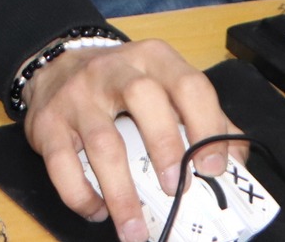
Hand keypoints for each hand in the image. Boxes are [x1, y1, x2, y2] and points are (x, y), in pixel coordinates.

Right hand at [23, 40, 242, 241]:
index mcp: (153, 60)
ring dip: (122, 192)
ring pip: (102, 141)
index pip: (188, 83)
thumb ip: (201, 116)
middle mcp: (114, 70)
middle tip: (177, 189)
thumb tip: (236, 160)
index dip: (205, 124)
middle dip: (165, 146)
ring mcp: (77, 95)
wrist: (55, 66)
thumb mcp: (162, 85)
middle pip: (143, 96)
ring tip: (136, 228)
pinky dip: (81, 195)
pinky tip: (98, 211)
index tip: (212, 167)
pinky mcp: (48, 123)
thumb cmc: (120, 85)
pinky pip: (61, 163)